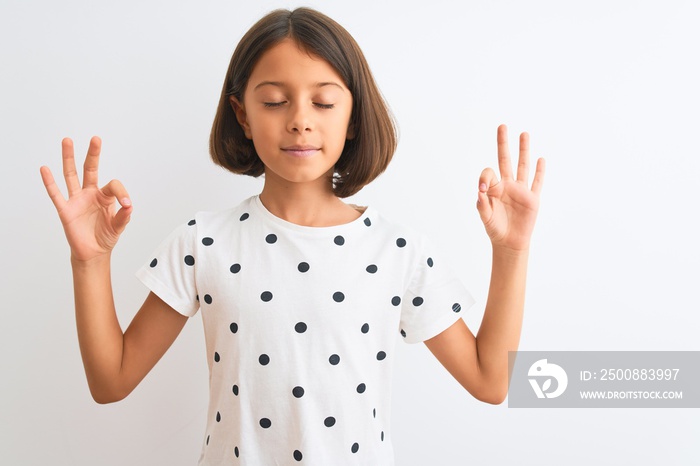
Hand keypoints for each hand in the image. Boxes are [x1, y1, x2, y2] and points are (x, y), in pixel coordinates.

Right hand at [40, 137, 132, 261]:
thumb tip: (129, 206)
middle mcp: (90, 193)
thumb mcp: (118, 226)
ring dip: (69, 158)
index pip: (113, 185)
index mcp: (105, 196)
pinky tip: (45, 169)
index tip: (127, 205)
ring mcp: (77, 200)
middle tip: (96, 138)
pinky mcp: (65, 210)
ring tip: (67, 140)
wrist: (93, 252)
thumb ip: (123, 216)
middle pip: (90, 169)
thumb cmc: (106, 236)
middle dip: (93, 154)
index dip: (121, 193)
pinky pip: (56, 194)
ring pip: (71, 175)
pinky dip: (49, 182)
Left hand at [476, 125, 544, 251]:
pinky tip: (541, 159)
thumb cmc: (495, 228)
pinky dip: (540, 171)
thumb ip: (482, 203)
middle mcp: (507, 185)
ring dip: (523, 150)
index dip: (485, 177)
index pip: (489, 172)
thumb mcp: (485, 216)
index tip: (483, 189)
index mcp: (494, 188)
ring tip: (524, 134)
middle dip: (503, 143)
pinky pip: (537, 182)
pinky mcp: (533, 198)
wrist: (509, 242)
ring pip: (523, 166)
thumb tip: (481, 190)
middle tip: (502, 126)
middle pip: (505, 159)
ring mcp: (521, 190)